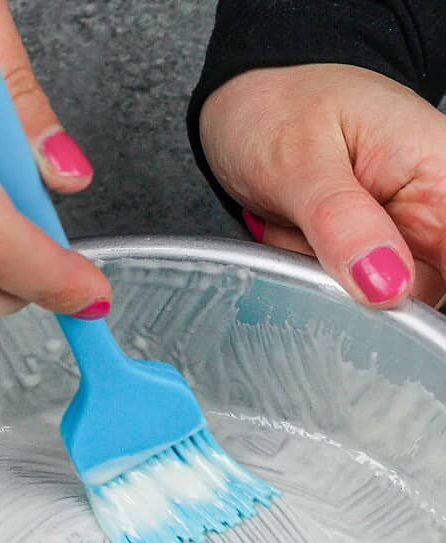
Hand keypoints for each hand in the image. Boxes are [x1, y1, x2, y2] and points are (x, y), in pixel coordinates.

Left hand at [200, 64, 445, 307]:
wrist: (249, 109)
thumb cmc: (277, 111)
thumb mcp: (298, 160)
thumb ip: (341, 225)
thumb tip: (388, 288)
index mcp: (439, 167)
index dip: (413, 284)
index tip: (368, 286)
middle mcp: (433, 206)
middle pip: (420, 291)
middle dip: (354, 282)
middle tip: (308, 233)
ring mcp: (403, 234)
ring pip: (380, 300)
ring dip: (328, 279)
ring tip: (300, 228)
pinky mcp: (373, 254)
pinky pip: (353, 295)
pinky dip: (318, 279)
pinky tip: (300, 242)